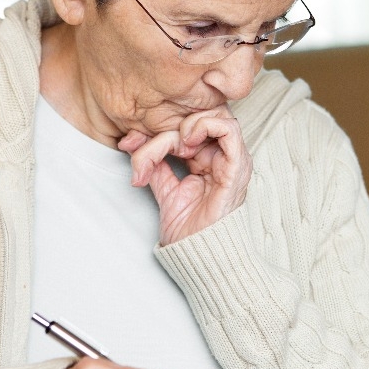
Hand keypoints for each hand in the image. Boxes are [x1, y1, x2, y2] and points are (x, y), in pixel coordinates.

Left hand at [119, 106, 251, 244]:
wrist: (197, 252)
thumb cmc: (187, 228)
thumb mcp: (162, 187)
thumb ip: (152, 164)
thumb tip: (131, 142)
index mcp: (208, 160)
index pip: (189, 125)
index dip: (159, 127)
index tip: (131, 143)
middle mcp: (223, 156)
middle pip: (202, 116)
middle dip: (171, 124)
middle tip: (151, 146)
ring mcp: (233, 160)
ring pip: (216, 116)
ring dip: (190, 124)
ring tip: (176, 144)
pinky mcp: (237, 166)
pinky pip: (229, 130)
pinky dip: (205, 126)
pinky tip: (187, 141)